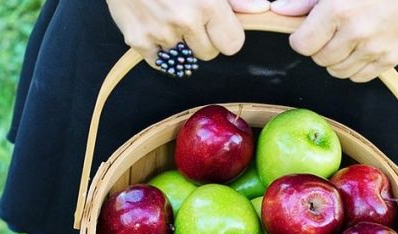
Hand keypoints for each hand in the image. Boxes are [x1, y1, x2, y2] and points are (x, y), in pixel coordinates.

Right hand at [106, 0, 269, 65]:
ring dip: (181, 44)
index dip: (227, 35)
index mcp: (207, 3)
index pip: (232, 45)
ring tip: (170, 18)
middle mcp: (185, 21)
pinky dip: (160, 51)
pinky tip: (156, 28)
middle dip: (204, 40)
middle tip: (190, 18)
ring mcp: (159, 33)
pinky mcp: (137, 40)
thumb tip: (261, 9)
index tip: (218, 26)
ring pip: (185, 59)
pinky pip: (160, 63)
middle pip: (209, 54)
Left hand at [270, 0, 397, 81]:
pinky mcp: (390, 60)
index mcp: (340, 10)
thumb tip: (278, 11)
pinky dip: (355, 66)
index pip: (302, 45)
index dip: (302, 37)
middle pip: (319, 59)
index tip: (309, 29)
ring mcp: (375, 50)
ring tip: (347, 37)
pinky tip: (361, 47)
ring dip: (336, 58)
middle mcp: (357, 33)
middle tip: (331, 30)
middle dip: (320, 46)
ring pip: (337, 71)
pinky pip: (359, 77)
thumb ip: (306, 0)